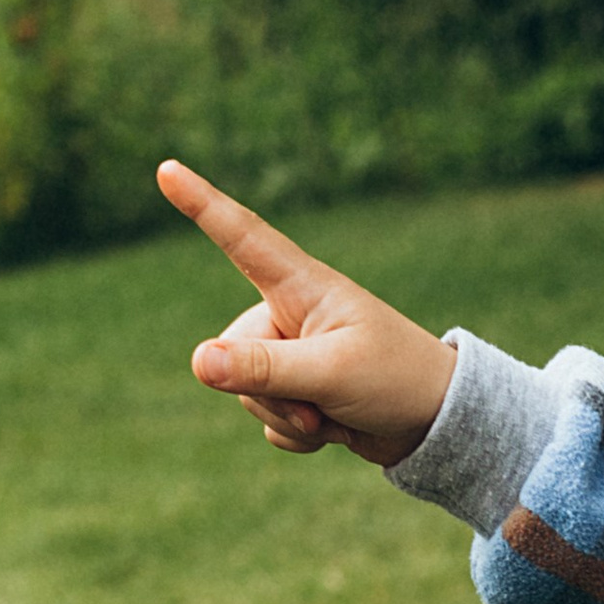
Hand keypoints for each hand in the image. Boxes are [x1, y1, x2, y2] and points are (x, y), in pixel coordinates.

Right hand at [156, 160, 455, 467]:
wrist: (437, 425)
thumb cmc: (397, 381)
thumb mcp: (330, 374)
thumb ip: (263, 369)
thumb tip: (198, 361)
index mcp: (303, 287)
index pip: (242, 238)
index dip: (202, 204)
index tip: (166, 169)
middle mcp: (290, 315)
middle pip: (233, 354)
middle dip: (273, 392)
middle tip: (328, 400)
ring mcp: (291, 354)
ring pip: (246, 394)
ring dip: (289, 417)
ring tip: (337, 411)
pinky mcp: (296, 391)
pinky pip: (267, 422)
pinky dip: (298, 435)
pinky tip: (336, 427)